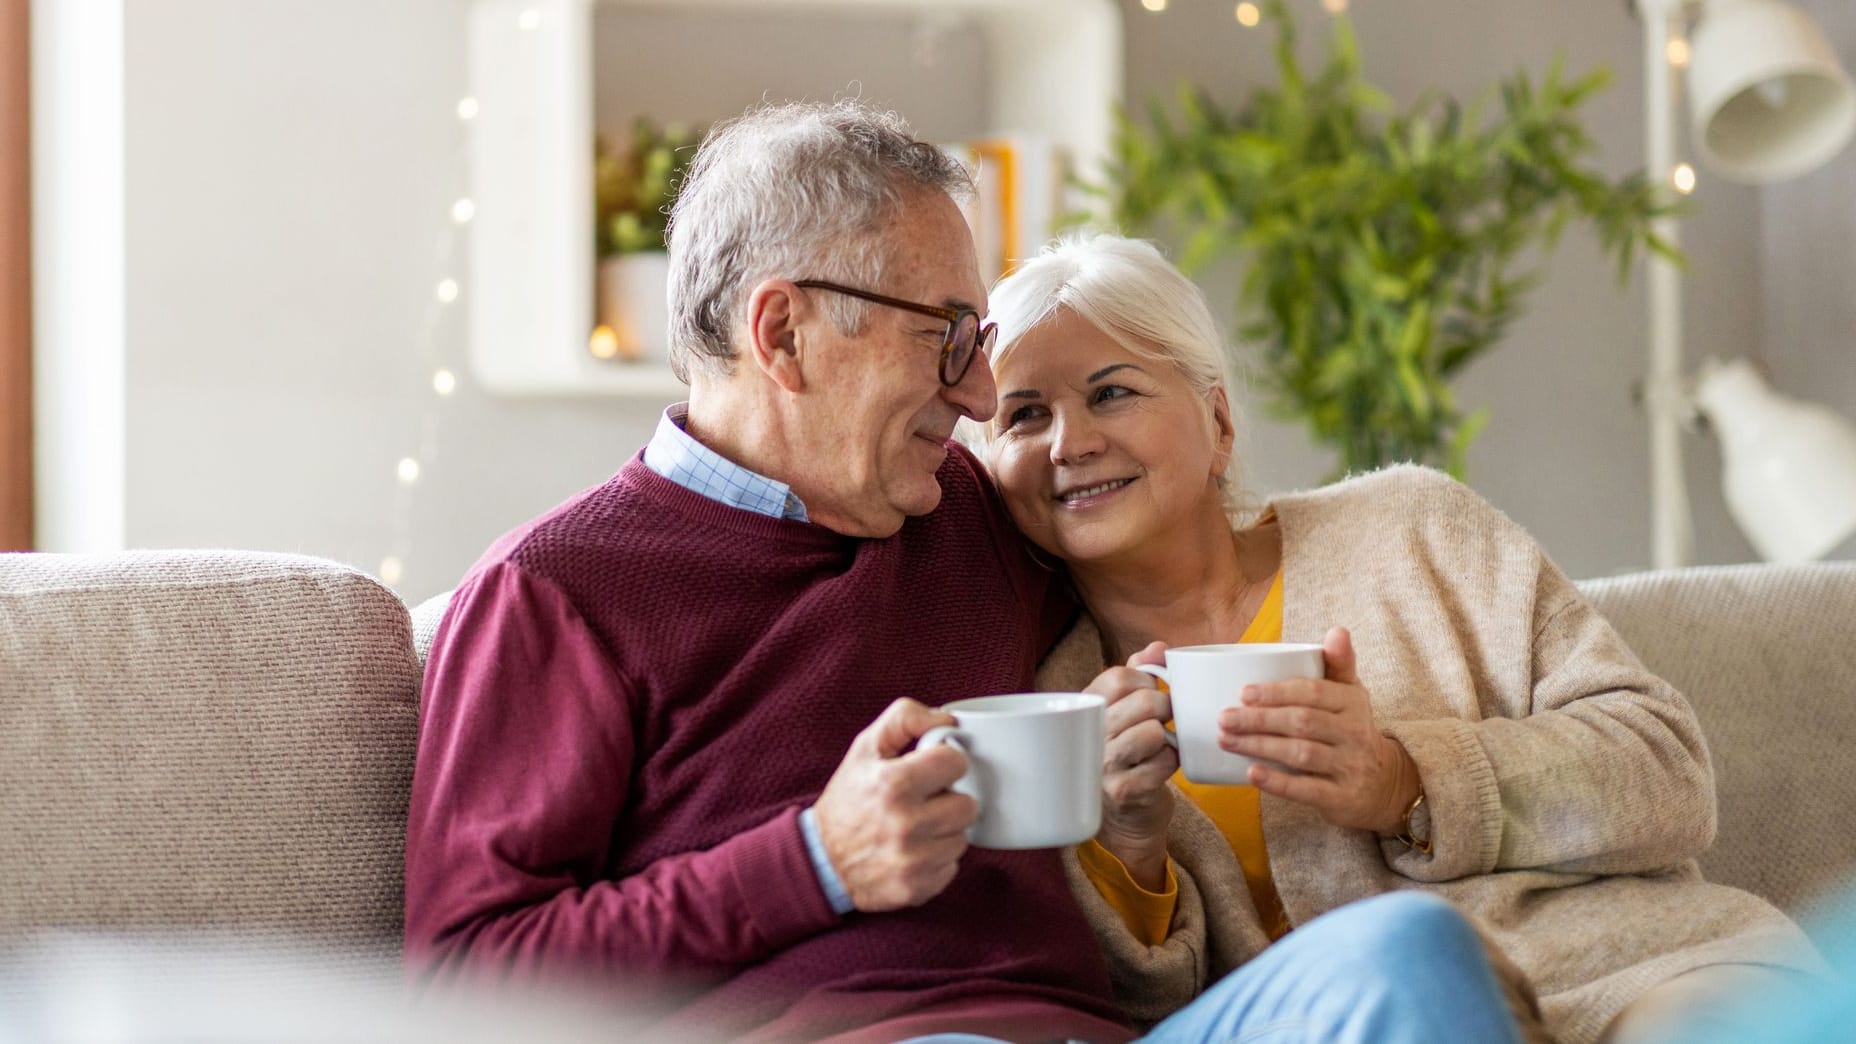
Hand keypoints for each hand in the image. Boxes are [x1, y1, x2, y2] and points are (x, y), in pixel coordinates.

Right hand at [813, 698, 978, 912]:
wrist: (820, 860)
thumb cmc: (848, 799)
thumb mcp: (865, 748)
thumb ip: (904, 719)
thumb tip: (948, 720)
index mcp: (894, 784)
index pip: (956, 763)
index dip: (946, 762)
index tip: (934, 769)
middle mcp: (905, 824)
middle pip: (968, 805)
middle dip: (949, 800)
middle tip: (926, 802)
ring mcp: (912, 860)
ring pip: (962, 838)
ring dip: (945, 832)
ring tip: (917, 827)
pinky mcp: (916, 888)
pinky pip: (952, 867)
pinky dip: (937, 859)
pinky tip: (914, 851)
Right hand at [1084, 641, 1177, 889]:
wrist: (1124, 819)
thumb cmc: (1126, 756)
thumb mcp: (1122, 712)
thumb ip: (1138, 674)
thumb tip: (1158, 646)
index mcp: (1085, 710)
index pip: (1119, 675)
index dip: (1147, 678)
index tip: (1152, 690)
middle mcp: (1088, 736)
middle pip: (1143, 701)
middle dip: (1165, 706)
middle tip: (1164, 719)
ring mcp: (1104, 765)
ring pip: (1154, 731)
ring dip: (1167, 737)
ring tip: (1160, 744)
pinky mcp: (1124, 790)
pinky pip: (1164, 762)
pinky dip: (1172, 762)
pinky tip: (1161, 767)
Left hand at [1219, 627, 1419, 834]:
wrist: (1387, 784)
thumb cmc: (1352, 730)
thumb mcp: (1351, 695)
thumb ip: (1339, 663)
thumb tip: (1337, 630)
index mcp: (1352, 702)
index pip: (1313, 692)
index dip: (1277, 692)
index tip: (1243, 693)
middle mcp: (1355, 733)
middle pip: (1302, 722)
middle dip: (1259, 720)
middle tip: (1224, 718)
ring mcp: (1350, 766)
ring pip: (1301, 754)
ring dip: (1260, 747)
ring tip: (1227, 741)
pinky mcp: (1342, 798)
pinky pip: (1307, 789)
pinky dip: (1278, 782)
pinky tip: (1251, 774)